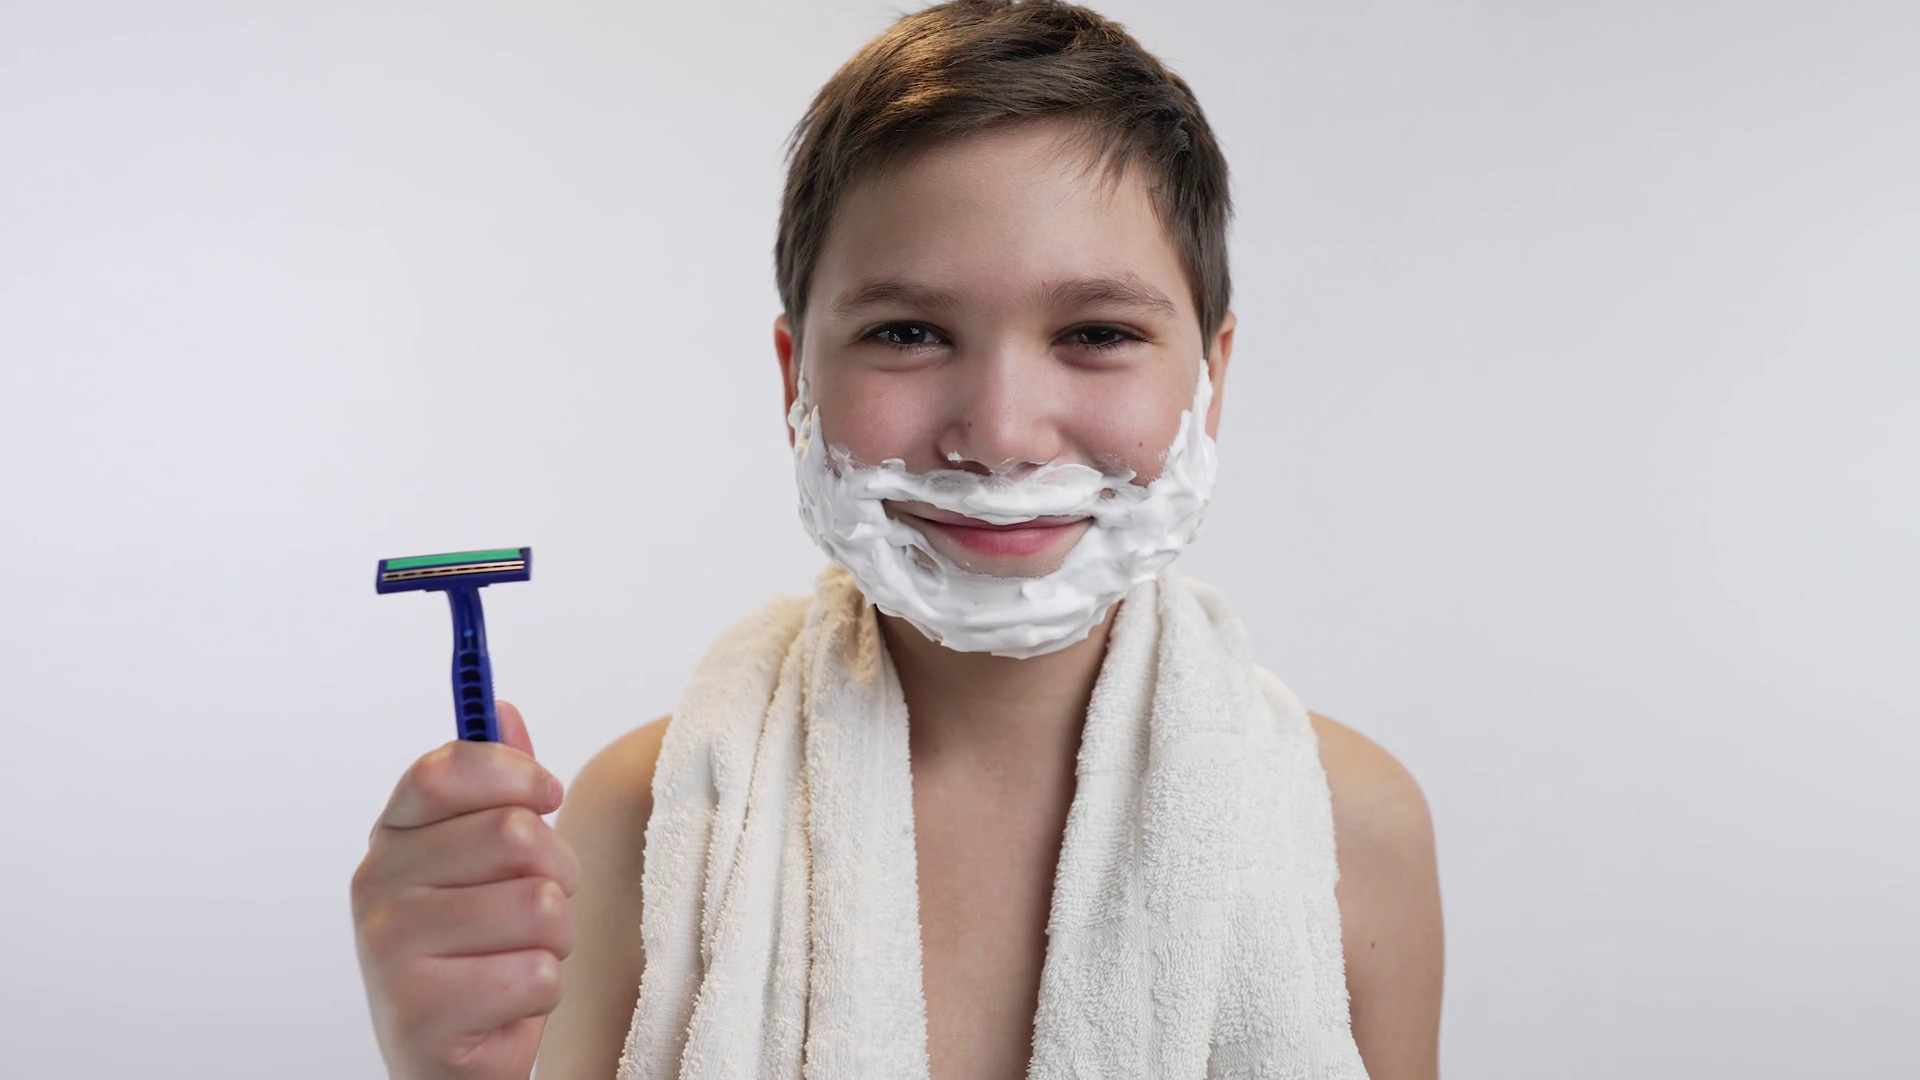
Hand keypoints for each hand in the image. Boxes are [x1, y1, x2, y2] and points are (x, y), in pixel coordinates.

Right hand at [351, 702, 579, 1079]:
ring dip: (555, 939)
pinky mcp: (419, 1012)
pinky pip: (536, 973)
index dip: (516, 774)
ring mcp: (389, 949)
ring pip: (539, 905)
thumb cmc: (478, 950)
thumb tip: (502, 707)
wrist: (447, 1061)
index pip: (449, 767)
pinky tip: (505, 1005)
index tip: (547, 795)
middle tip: (538, 907)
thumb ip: (494, 787)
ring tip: (518, 958)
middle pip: (516, 834)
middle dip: (558, 874)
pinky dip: (542, 993)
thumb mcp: (485, 861)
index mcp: (394, 836)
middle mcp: (376, 884)